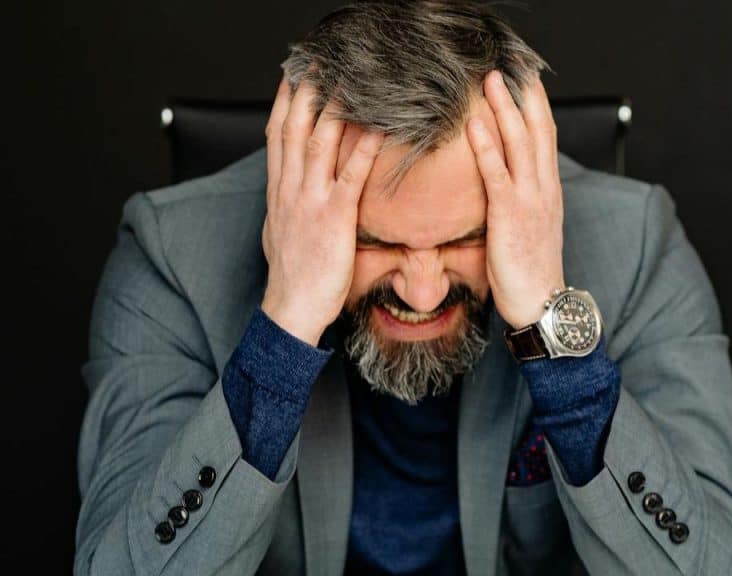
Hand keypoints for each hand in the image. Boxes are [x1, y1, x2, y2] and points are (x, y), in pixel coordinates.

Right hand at [261, 75, 383, 345]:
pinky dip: (363, 149)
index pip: (276, 135)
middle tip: (319, 62)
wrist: (291, 309)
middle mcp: (290, 189)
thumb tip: (291, 188)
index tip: (292, 76)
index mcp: (278, 192)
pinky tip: (376, 128)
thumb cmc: (292, 276)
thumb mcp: (280, 231)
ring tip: (348, 81)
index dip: (284, 102)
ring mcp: (310, 201)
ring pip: (319, 143)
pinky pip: (351, 176)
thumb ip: (288, 203)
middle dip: (306, 92)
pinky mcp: (334, 218)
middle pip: (294, 128)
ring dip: (334, 108)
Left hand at [467, 70, 564, 328]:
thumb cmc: (531, 271)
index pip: (546, 137)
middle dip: (523, 95)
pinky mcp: (510, 215)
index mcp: (549, 191)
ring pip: (520, 143)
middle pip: (537, 130)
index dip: (536, 105)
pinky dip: (486, 145)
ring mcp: (530, 200)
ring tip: (491, 80)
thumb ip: (520, 202)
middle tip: (508, 65)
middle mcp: (544, 188)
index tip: (526, 79)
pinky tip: (475, 123)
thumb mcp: (531, 229)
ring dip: (505, 108)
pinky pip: (497, 173)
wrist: (542, 303)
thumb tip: (503, 185)